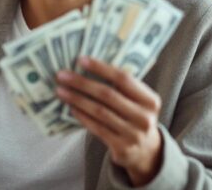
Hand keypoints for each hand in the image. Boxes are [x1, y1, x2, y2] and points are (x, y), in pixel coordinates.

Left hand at [56, 56, 162, 185]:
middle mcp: (144, 117)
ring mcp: (134, 134)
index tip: (80, 60)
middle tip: (62, 76)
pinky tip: (71, 108)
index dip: (101, 68)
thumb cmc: (135, 116)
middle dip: (82, 83)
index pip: (124, 78)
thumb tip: (87, 66)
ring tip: (61, 91)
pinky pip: (97, 128)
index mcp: (150, 100)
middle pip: (108, 95)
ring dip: (77, 99)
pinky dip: (82, 116)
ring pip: (99, 111)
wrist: (146, 151)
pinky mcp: (122, 147)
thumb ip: (122, 87)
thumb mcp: (138, 102)